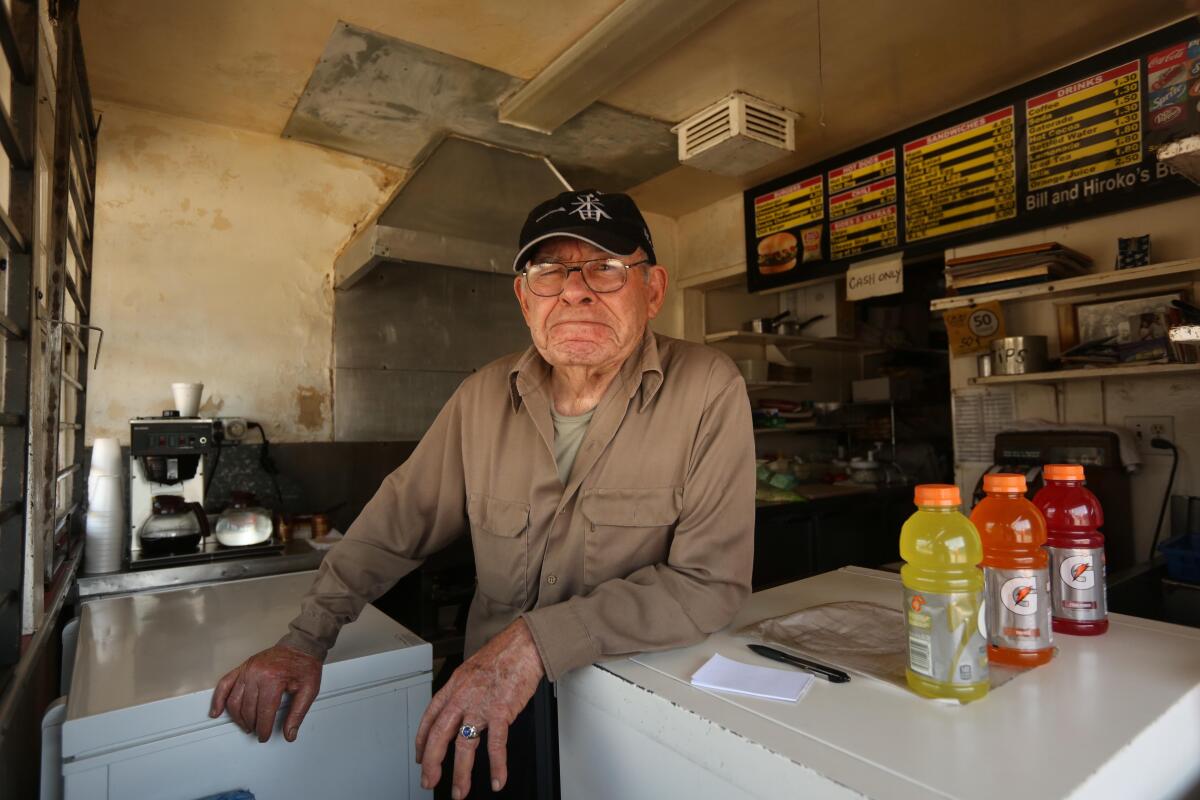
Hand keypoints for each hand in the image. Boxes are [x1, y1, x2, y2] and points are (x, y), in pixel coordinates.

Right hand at [209, 644, 321, 742]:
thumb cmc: (304, 665)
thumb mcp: (309, 690)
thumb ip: (298, 713)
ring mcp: (247, 670)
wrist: (300, 646)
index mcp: (273, 679)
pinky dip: (218, 699)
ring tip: (246, 725)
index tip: (264, 736)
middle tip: (258, 731)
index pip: (264, 712)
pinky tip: (216, 711)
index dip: (263, 728)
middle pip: (248, 708)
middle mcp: (256, 674)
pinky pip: (225, 684)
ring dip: (238, 717)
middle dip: (252, 724)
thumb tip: (289, 734)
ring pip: (234, 700)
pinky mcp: (243, 667)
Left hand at [415, 618, 544, 798]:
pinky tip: (497, 779)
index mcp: (454, 686)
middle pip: (439, 735)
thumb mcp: (472, 669)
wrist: (523, 644)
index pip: (430, 718)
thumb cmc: (502, 654)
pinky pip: (496, 745)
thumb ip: (464, 690)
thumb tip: (461, 708)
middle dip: (432, 762)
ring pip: (464, 745)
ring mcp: (481, 706)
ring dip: (461, 773)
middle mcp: (463, 697)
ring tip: (460, 790)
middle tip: (429, 781)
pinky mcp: (501, 712)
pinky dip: (497, 766)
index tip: (421, 756)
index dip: (422, 741)